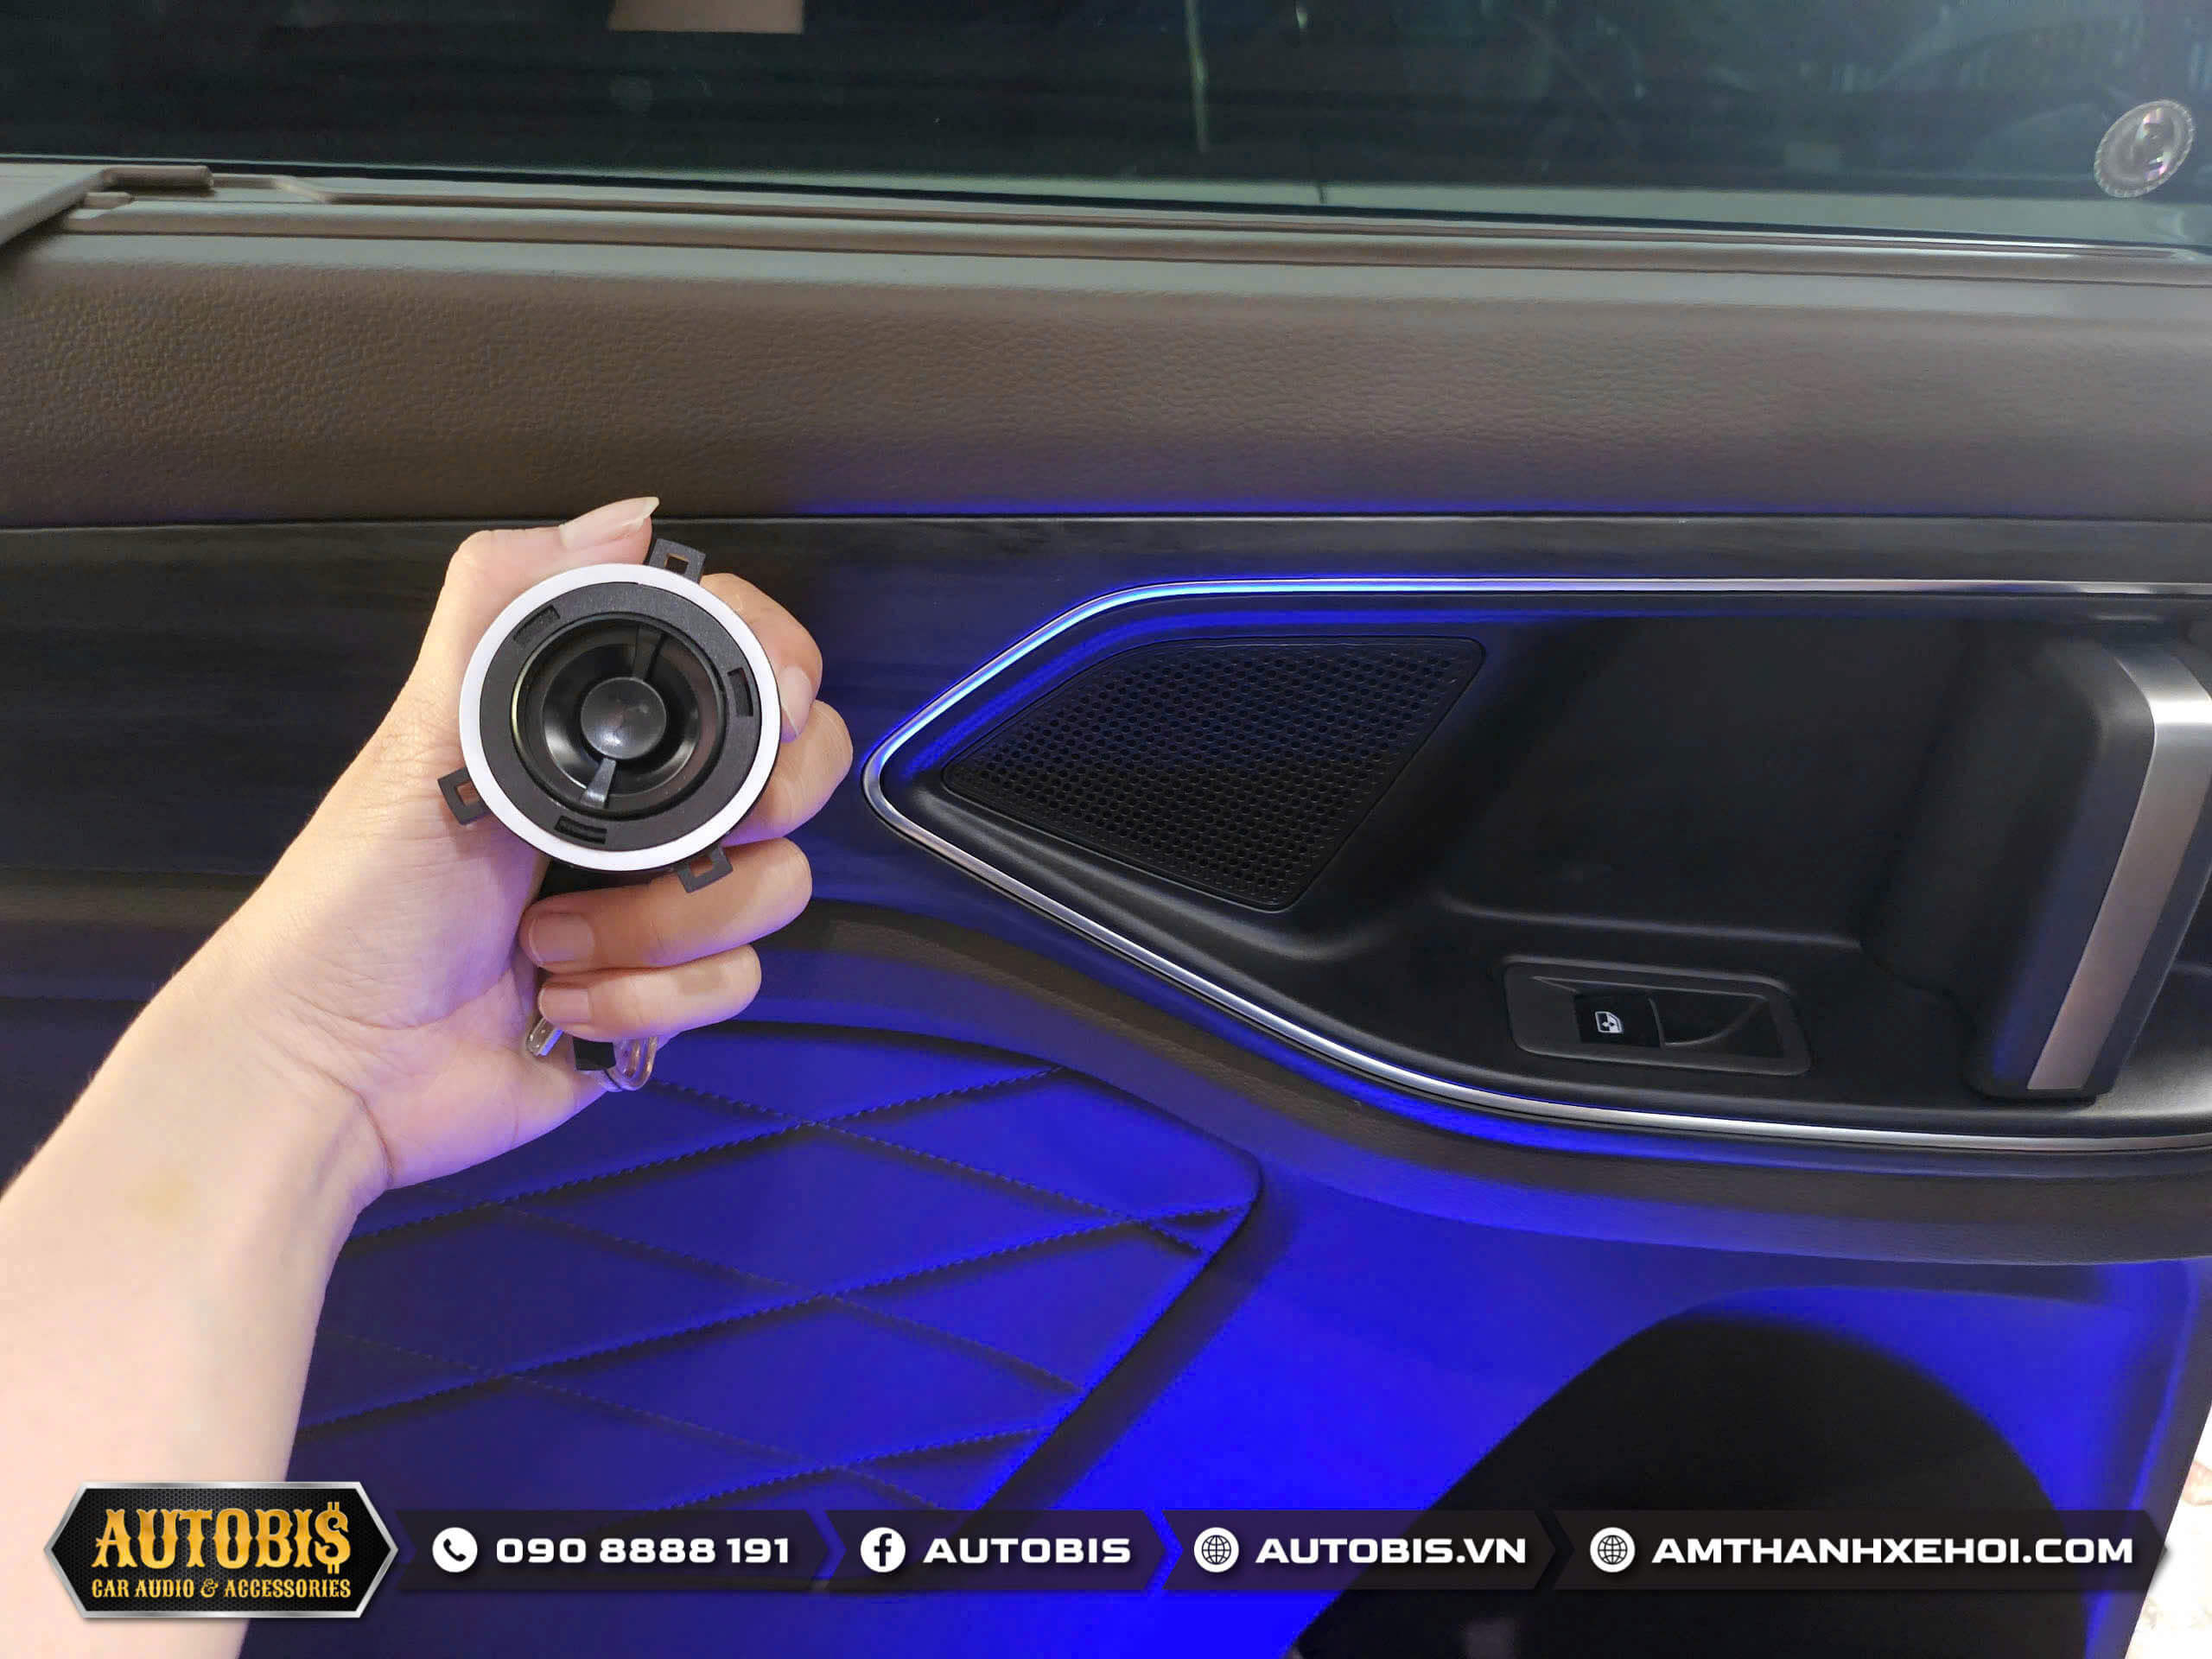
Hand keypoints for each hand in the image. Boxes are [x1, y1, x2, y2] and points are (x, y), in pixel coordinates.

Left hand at [159, 497, 851, 1194]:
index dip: (780, 676)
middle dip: (746, 817)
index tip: (773, 705)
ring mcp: (660, 903)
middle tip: (671, 840)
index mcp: (589, 734)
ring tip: (549, 942)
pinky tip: (561, 1004)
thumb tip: (629, 516)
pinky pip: (734, 983)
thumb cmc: (357, 902)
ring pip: (773, 889)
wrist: (334, 1068)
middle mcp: (642, 811)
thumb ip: (506, 606)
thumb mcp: (421, 736)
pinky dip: (647, 999)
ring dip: (660, 926)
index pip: (739, 666)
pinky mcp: (665, 992)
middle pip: (794, 778)